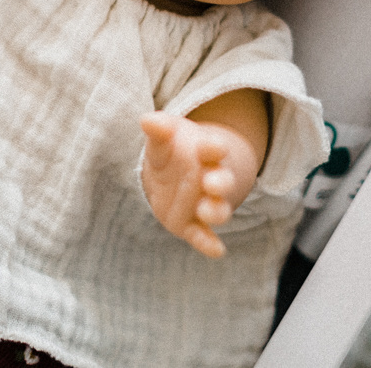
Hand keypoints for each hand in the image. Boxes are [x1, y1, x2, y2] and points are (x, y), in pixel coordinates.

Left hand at [139, 111, 257, 257]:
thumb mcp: (162, 138)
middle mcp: (211, 179)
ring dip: (215, 212)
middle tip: (211, 182)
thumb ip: (158, 130)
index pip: (215, 148)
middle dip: (220, 182)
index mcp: (206, 153)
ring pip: (218, 210)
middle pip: (223, 181)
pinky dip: (210, 243)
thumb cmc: (169, 151)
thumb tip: (147, 120)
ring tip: (205, 212)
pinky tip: (217, 250)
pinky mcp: (192, 225)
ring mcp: (203, 203)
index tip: (211, 146)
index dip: (214, 148)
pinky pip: (204, 235)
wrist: (168, 175)